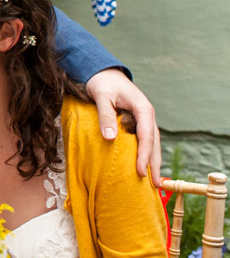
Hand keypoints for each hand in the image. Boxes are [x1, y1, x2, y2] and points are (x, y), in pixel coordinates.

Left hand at [86, 68, 160, 185]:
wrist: (102, 72)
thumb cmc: (102, 82)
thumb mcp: (102, 96)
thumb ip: (106, 115)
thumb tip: (110, 138)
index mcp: (143, 108)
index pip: (146, 136)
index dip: (143, 155)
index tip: (139, 171)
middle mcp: (147, 115)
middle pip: (154, 143)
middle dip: (154, 164)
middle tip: (156, 185)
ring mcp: (144, 119)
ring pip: (151, 143)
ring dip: (152, 161)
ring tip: (154, 182)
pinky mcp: (137, 122)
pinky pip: (144, 140)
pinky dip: (145, 154)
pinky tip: (143, 166)